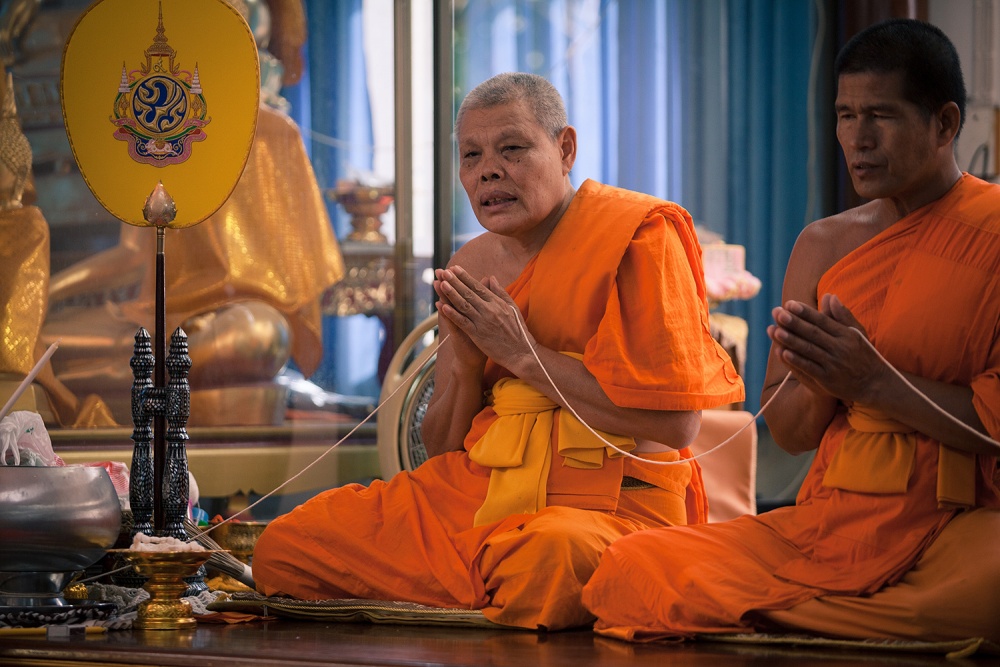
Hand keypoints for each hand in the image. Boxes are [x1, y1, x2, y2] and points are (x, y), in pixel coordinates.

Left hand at [434, 265, 535, 368]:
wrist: (521, 353)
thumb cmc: (518, 331)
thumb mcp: (512, 308)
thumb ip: (500, 292)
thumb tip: (491, 278)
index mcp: (497, 303)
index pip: (478, 287)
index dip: (465, 277)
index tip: (454, 268)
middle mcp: (489, 310)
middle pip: (469, 293)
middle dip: (455, 281)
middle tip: (443, 271)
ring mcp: (483, 322)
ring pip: (464, 305)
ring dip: (452, 294)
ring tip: (441, 283)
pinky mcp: (478, 335)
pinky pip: (463, 323)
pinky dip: (453, 314)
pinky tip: (443, 307)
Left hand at [767, 294, 884, 403]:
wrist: (875, 383)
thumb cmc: (863, 354)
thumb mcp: (857, 333)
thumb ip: (842, 315)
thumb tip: (829, 295)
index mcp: (846, 334)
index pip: (822, 320)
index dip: (805, 312)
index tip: (789, 303)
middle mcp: (840, 348)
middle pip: (813, 333)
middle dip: (794, 323)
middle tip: (778, 313)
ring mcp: (834, 364)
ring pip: (809, 350)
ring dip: (791, 340)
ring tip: (775, 330)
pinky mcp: (828, 379)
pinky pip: (810, 368)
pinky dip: (797, 361)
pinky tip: (783, 353)